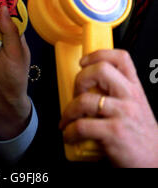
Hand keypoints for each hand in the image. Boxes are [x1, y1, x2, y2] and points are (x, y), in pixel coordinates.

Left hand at [59, 49, 157, 166]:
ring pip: (86, 99)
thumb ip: (117, 93)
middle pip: (100, 70)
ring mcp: (123, 114)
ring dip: (69, 110)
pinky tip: (70, 134)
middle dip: (80, 80)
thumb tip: (89, 86)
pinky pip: (82, 126)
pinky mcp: (115, 133)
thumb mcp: (135, 107)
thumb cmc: (141, 136)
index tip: (84, 61)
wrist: (155, 162)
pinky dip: (70, 131)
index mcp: (134, 88)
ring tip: (67, 119)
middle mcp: (130, 97)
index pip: (120, 58)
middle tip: (76, 93)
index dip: (98, 54)